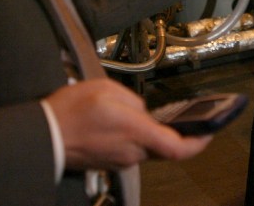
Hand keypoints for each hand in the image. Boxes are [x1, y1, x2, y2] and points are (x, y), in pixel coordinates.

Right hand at [46, 79, 211, 169]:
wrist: (44, 136)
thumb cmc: (70, 112)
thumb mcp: (107, 90)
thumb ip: (133, 100)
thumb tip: (142, 111)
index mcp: (136, 131)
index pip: (178, 147)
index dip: (199, 141)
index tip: (209, 132)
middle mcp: (132, 151)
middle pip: (165, 146)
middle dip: (171, 130)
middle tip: (176, 115)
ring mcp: (122, 159)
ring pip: (148, 147)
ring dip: (148, 131)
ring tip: (133, 113)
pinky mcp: (111, 162)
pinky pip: (132, 150)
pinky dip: (133, 137)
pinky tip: (120, 123)